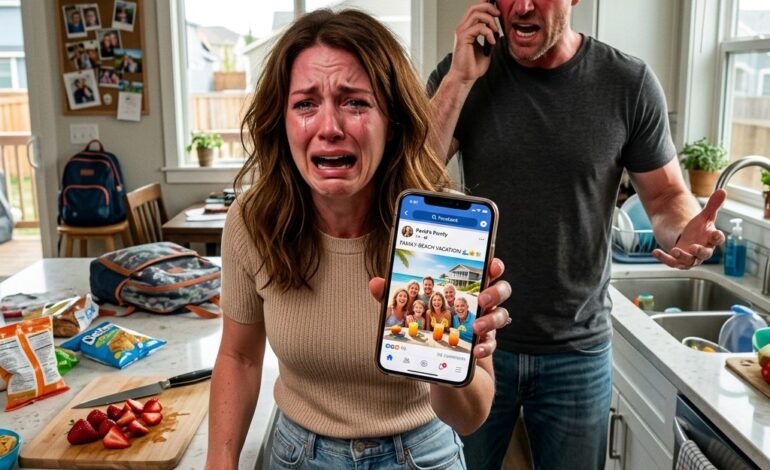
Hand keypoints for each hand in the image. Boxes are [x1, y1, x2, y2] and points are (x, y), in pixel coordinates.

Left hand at [369, 258, 510, 357]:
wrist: (445, 377)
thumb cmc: (426, 338)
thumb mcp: (407, 317)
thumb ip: (394, 300)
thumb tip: (376, 282)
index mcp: (463, 292)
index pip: (483, 272)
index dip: (492, 265)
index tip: (491, 264)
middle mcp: (479, 307)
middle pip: (500, 290)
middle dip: (495, 290)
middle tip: (483, 298)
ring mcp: (485, 327)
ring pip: (501, 315)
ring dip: (491, 319)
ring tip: (476, 328)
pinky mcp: (485, 347)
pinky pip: (493, 343)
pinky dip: (486, 347)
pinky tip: (475, 352)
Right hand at [448, 0, 500, 83]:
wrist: (465, 77)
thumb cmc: (473, 66)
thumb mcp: (486, 49)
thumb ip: (490, 38)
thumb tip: (496, 31)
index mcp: (467, 29)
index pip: (475, 10)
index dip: (486, 5)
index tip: (497, 11)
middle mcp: (462, 28)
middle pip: (475, 7)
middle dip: (489, 7)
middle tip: (498, 15)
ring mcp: (461, 32)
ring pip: (476, 14)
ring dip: (490, 20)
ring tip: (495, 31)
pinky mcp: (463, 38)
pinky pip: (479, 27)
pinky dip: (488, 33)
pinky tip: (491, 42)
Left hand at [652, 189, 725, 268]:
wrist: (684, 236)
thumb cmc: (698, 228)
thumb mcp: (703, 216)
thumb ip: (713, 205)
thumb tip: (722, 191)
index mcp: (711, 239)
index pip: (718, 239)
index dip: (717, 237)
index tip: (715, 233)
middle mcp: (703, 251)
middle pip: (705, 254)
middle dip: (699, 252)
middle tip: (693, 247)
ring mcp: (690, 258)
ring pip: (689, 261)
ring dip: (682, 257)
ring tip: (674, 250)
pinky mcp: (678, 261)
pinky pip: (672, 262)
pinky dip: (664, 258)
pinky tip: (655, 252)